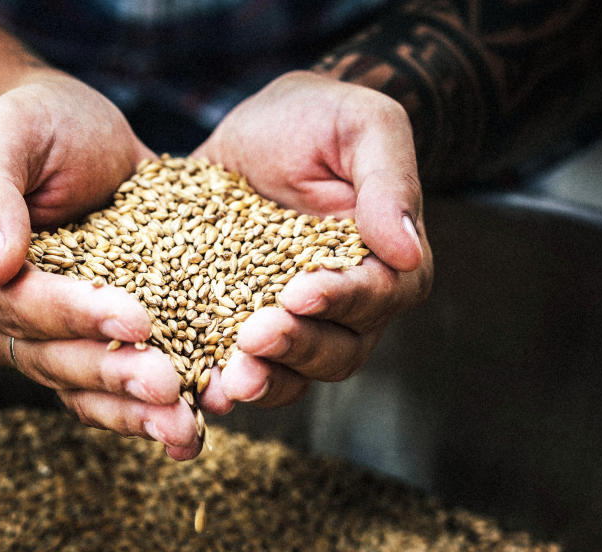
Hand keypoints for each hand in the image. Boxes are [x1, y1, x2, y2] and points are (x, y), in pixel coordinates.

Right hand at [0, 71, 200, 458]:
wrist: (75, 136)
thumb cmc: (37, 124)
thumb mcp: (7, 130)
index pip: (13, 305)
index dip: (72, 314)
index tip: (136, 315)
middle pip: (48, 358)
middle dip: (112, 371)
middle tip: (169, 384)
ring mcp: (41, 338)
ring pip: (81, 387)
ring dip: (133, 411)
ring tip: (185, 425)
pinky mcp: (88, 344)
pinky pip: (110, 389)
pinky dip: (148, 408)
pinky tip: (193, 422)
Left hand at [192, 70, 432, 411]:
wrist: (262, 125)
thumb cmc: (321, 117)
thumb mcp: (362, 124)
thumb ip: (389, 180)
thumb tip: (407, 249)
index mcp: (386, 261)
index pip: (375, 295)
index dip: (339, 300)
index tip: (298, 293)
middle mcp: (345, 303)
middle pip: (337, 349)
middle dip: (295, 348)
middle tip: (252, 338)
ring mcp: (293, 320)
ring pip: (293, 371)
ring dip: (263, 379)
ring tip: (226, 381)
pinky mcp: (242, 320)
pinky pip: (239, 364)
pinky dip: (219, 379)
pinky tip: (194, 385)